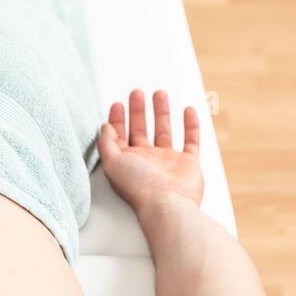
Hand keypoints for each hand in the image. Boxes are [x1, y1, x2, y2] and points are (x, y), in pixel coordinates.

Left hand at [98, 90, 201, 211]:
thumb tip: (104, 126)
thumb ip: (106, 143)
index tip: (117, 103)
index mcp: (127, 161)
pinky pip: (191, 140)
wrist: (167, 203)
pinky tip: (188, 110)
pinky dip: (191, 125)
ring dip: (162, 112)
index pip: (120, 136)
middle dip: (138, 111)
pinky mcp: (188, 163)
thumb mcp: (113, 162)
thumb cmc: (139, 186)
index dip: (117, 119)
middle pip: (141, 130)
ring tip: (159, 93)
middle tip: (137, 92)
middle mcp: (147, 161)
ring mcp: (168, 162)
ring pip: (164, 131)